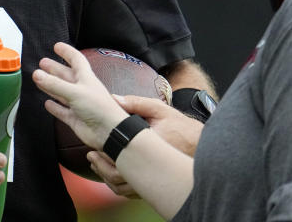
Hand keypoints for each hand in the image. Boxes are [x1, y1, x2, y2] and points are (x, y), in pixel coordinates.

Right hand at [32, 41, 127, 150]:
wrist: (109, 132)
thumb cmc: (98, 107)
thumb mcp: (74, 92)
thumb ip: (54, 84)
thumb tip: (36, 74)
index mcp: (86, 78)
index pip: (76, 60)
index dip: (67, 52)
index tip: (57, 46)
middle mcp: (82, 89)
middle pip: (66, 75)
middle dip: (54, 68)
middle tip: (42, 62)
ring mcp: (78, 104)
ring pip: (61, 92)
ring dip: (51, 85)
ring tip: (38, 78)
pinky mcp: (75, 118)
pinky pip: (62, 111)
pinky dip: (55, 107)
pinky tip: (48, 103)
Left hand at [82, 94, 204, 196]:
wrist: (200, 143)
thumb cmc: (180, 125)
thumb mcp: (159, 109)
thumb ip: (136, 103)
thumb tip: (113, 99)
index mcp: (149, 147)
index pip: (121, 155)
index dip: (104, 153)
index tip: (94, 145)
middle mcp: (151, 167)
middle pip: (118, 177)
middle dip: (102, 167)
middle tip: (91, 157)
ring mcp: (152, 179)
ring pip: (123, 187)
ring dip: (107, 178)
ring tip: (96, 164)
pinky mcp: (153, 185)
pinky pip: (132, 192)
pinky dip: (118, 185)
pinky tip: (110, 173)